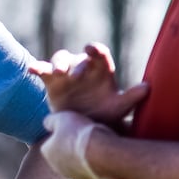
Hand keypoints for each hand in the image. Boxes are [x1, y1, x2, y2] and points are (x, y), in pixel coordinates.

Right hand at [30, 42, 148, 125]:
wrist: (83, 129)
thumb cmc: (105, 115)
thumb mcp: (118, 108)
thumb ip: (131, 97)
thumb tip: (147, 87)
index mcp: (101, 70)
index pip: (100, 55)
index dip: (96, 50)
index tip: (92, 49)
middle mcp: (84, 67)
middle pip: (79, 58)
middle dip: (78, 63)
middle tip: (77, 74)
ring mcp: (67, 73)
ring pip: (61, 60)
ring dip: (59, 63)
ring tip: (58, 72)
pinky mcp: (51, 81)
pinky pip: (43, 70)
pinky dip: (37, 66)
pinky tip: (31, 69)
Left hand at [41, 111, 105, 178]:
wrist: (101, 154)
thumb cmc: (79, 134)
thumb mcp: (62, 118)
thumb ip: (51, 121)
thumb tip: (47, 124)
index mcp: (47, 152)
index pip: (49, 142)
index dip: (60, 134)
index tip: (70, 128)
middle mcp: (56, 167)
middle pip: (62, 153)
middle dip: (70, 146)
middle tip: (82, 135)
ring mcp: (72, 175)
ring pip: (75, 162)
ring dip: (81, 155)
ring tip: (93, 144)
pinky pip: (88, 168)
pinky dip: (92, 163)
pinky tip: (100, 154)